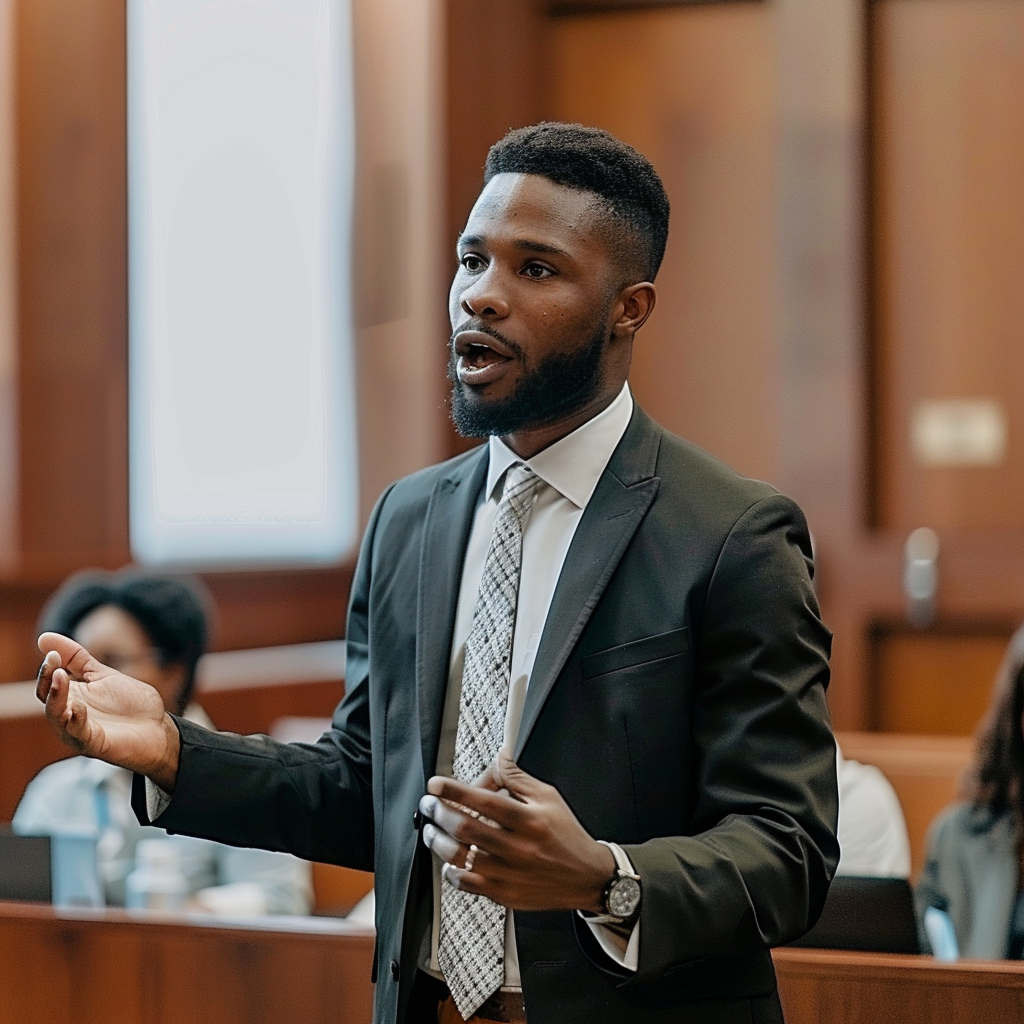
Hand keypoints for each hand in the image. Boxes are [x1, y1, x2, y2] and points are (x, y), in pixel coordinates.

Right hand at [36, 632, 180, 790]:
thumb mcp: (102, 675)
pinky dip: (75, 719)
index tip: (53, 652)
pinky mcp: (92, 743)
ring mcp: (78, 730)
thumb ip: (76, 658)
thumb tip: (44, 637)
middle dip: (48, 678)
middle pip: (47, 697)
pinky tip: (78, 706)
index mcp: (70, 697)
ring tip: (61, 677)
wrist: (158, 730)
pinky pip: (78, 732)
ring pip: (57, 716)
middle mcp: (69, 715)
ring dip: (56, 697)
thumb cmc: (130, 705)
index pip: (48, 682)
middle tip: (54, 660)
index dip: (49, 667)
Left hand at [418, 750, 614, 912]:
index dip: (455, 791)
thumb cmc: (567, 836)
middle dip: (439, 813)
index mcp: (529, 820)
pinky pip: (466, 884)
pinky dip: (451, 870)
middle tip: (429, 805)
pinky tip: (450, 859)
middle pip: (466, 829)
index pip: (485, 801)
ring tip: (431, 829)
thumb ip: (517, 778)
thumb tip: (499, 757)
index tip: (436, 785)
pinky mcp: (504, 895)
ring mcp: (509, 874)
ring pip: (460, 857)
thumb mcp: (548, 797)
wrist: (586, 876)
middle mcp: (518, 848)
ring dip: (437, 841)